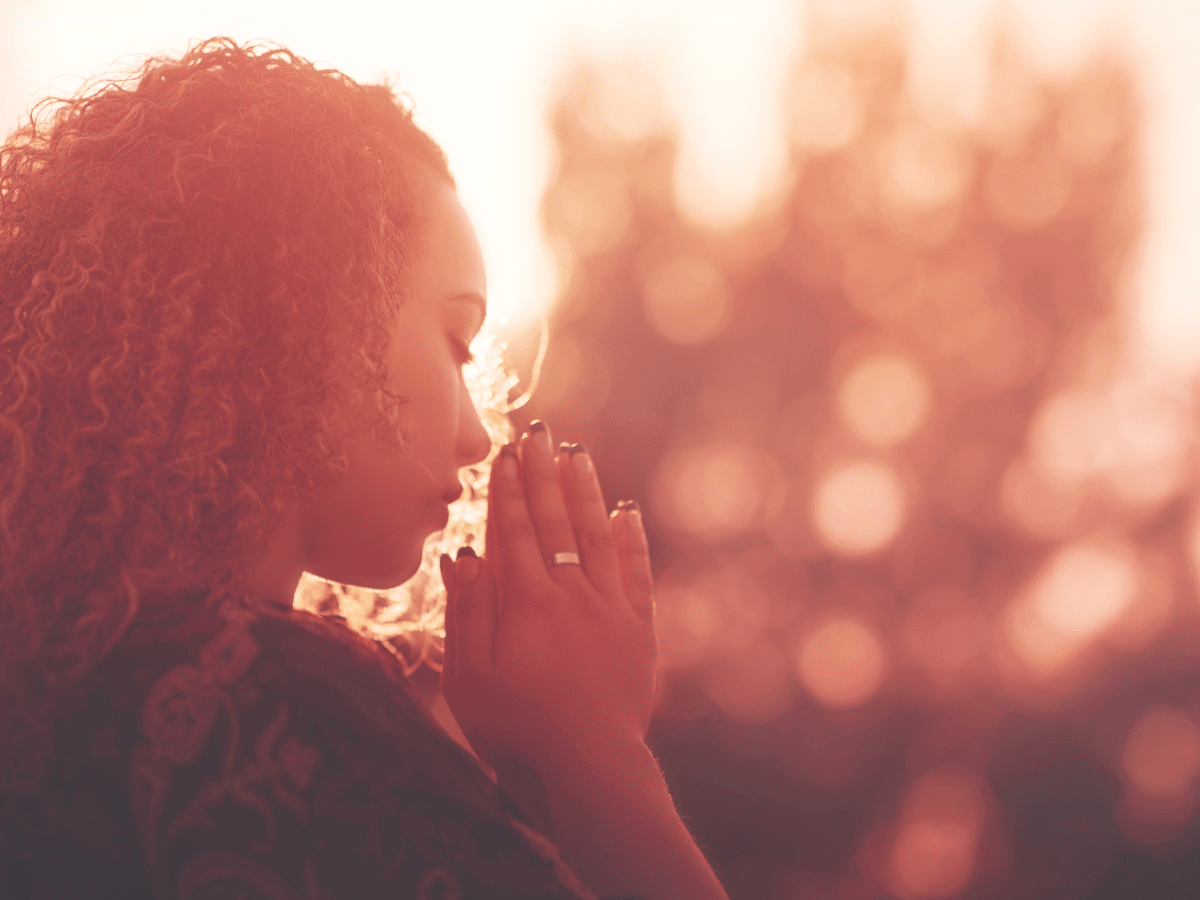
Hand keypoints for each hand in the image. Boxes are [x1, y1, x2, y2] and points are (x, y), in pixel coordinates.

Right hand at [440, 424, 656, 774]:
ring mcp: (609, 609)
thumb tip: (461, 554)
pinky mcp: (639, 630)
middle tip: (539, 434)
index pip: (513, 531)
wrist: (588, 765)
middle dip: (543, 475)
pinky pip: (637, 572)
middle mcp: (570, 594)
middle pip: (554, 522)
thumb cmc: (517, 728)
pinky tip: (626, 510)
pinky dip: (632, 538)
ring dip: (585, 492)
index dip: (507, 490)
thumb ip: (467, 613)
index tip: (505, 454)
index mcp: (525, 602)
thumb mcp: (470, 678)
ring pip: (596, 536)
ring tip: (578, 453)